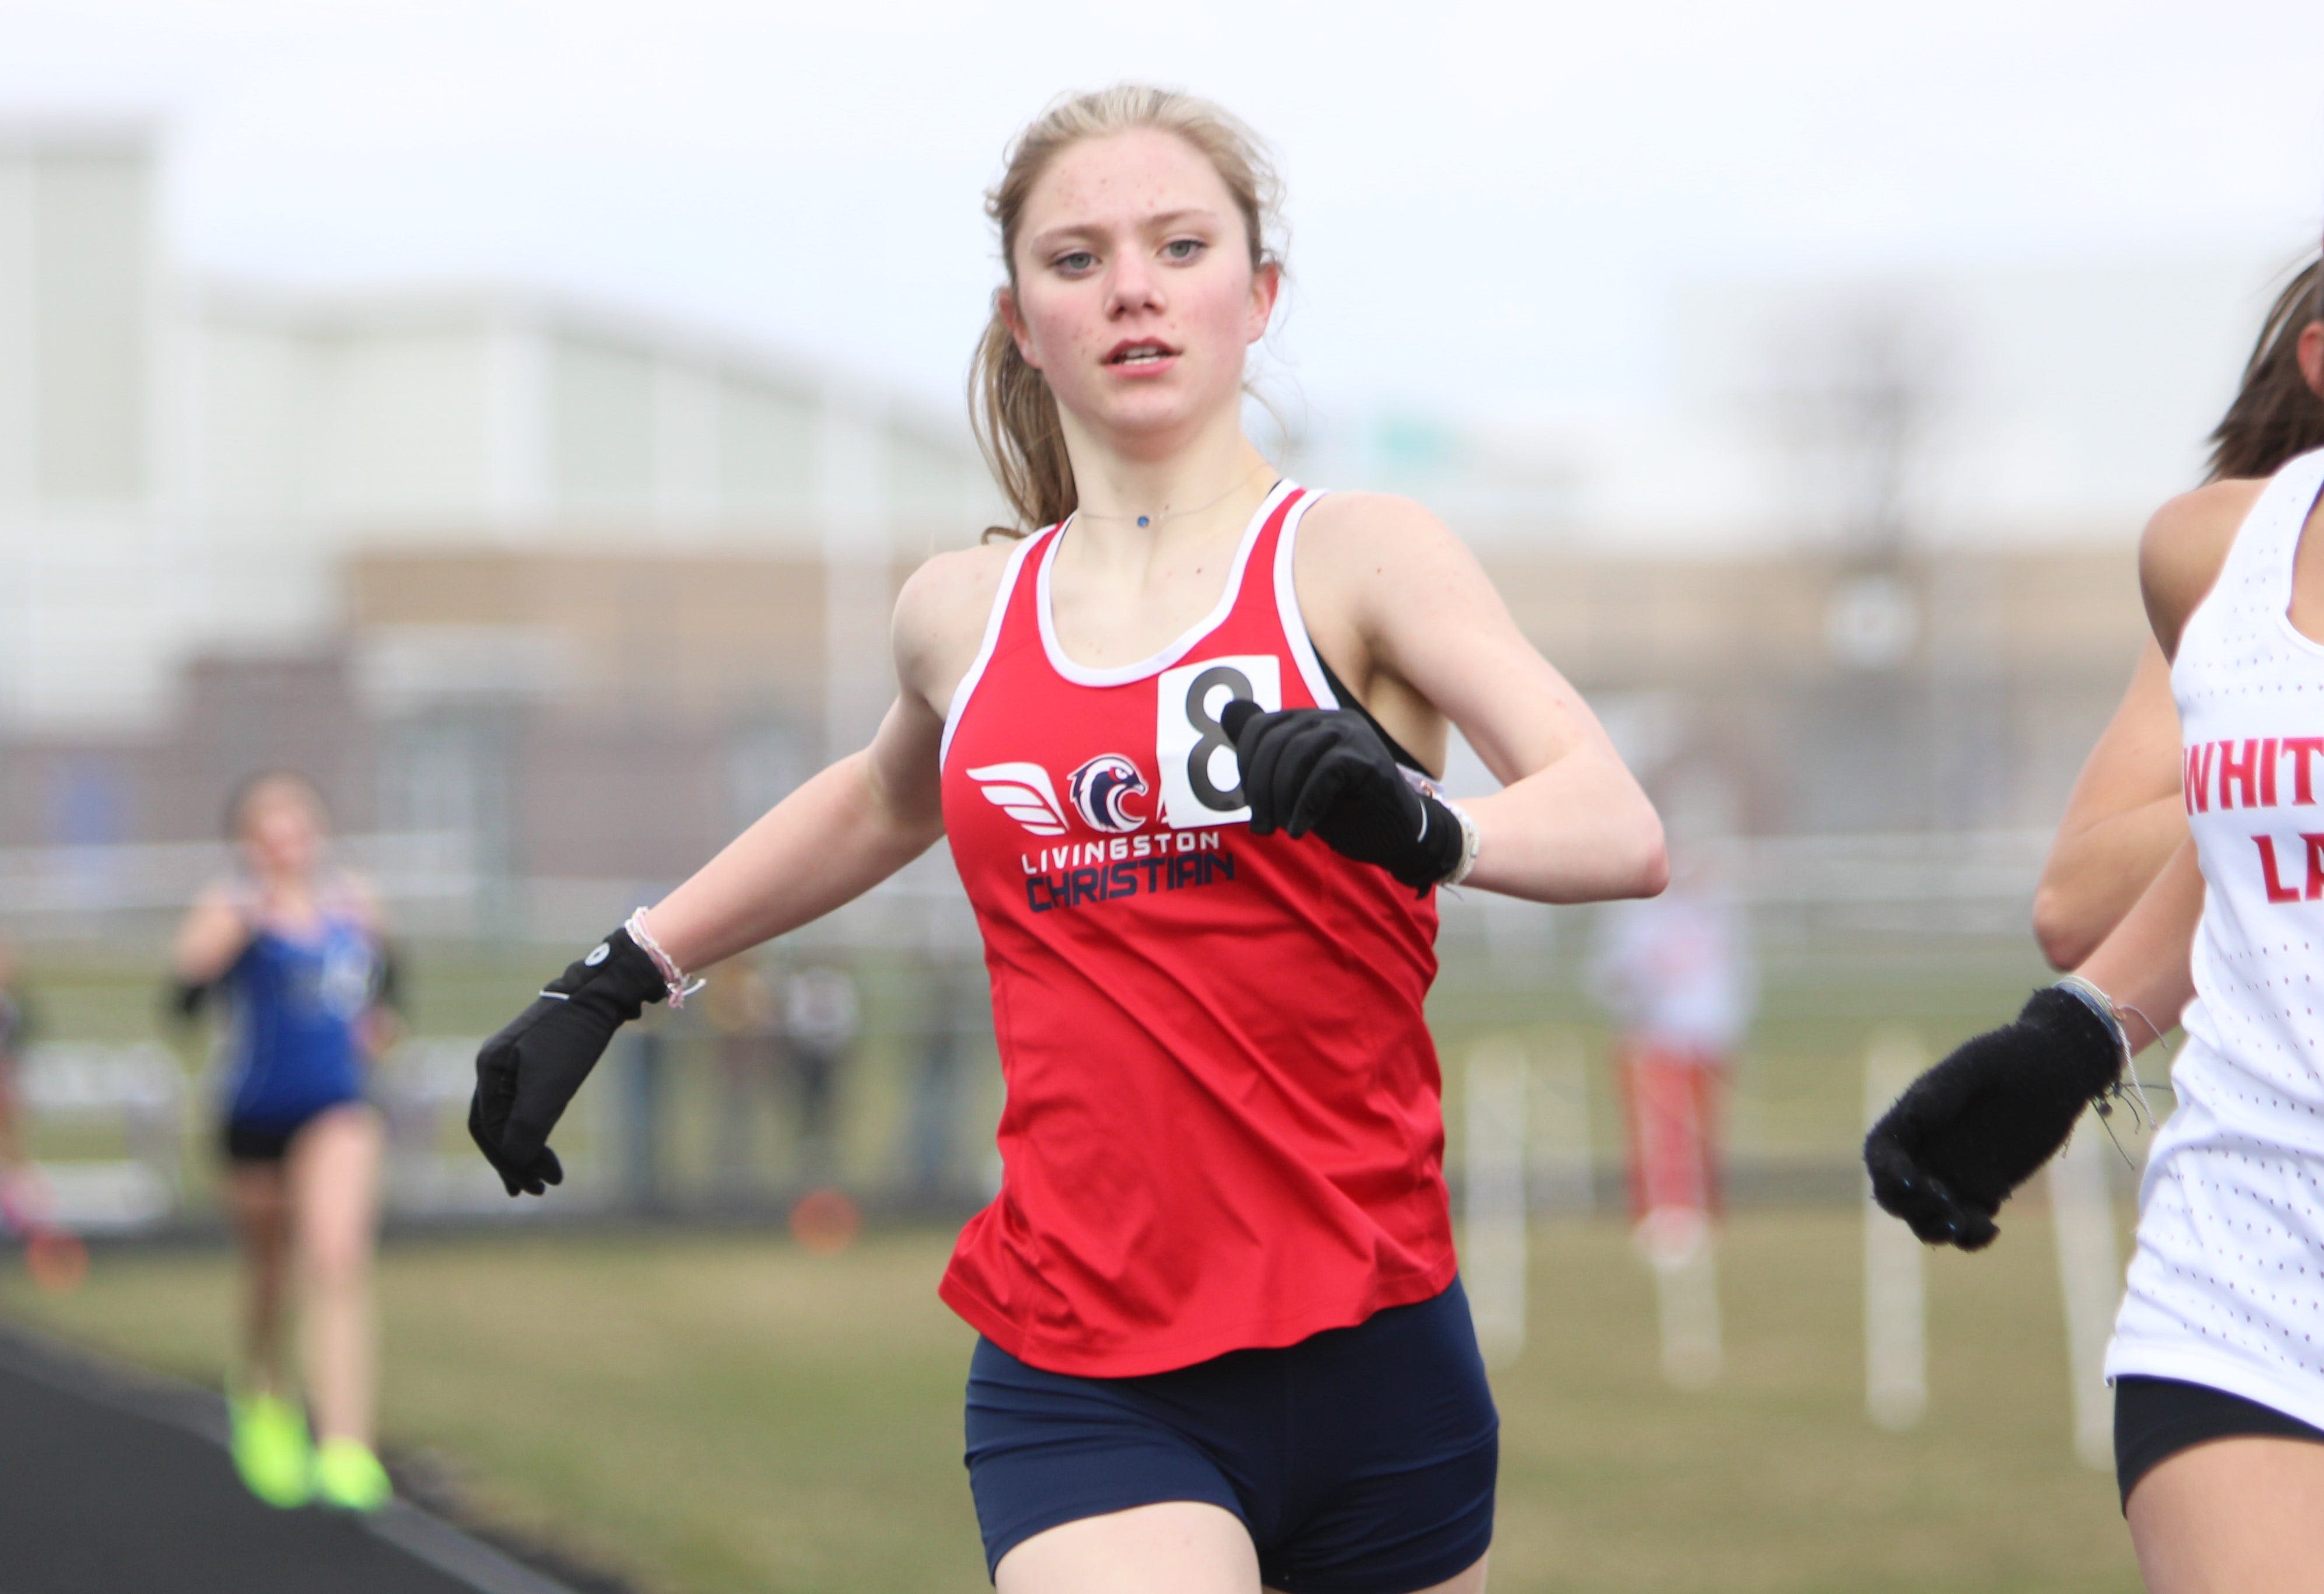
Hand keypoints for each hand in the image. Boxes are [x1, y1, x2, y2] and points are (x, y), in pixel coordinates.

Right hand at [470, 927, 664, 1195]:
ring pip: (509, 1115)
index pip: (488, 1130)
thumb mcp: (549, 1089)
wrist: (600, 993)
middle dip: (513, 1161)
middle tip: (533, 1191)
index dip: (509, 1163)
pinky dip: (533, 1127)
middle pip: (493, 1126)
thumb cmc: (572, 1040)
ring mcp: (513, 1061)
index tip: (535, 1186)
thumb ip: (527, 1128)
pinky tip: (542, 1144)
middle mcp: (493, 1065)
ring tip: (541, 1178)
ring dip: (523, 1148)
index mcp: (488, 1071)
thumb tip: (515, 1160)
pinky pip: (525, 1101)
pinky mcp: (536, 1058)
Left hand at [1220, 701, 1462, 892]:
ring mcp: (1354, 736)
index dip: (1246, 765)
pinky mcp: (1369, 760)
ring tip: (1280, 829)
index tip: (1252, 803)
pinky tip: (1300, 828)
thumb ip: (1267, 752)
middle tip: (1261, 825)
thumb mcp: (1296, 782)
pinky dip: (1305, 805)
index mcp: (1312, 722)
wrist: (1397, 836)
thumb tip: (1228, 711)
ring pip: (1298, 754)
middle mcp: (1333, 720)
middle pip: (1275, 740)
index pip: (1261, 727)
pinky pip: (1324, 773)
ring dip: (1281, 798)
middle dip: (1260, 787)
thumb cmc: (1345, 810)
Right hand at [1863, 986, 2122, 1248]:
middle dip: (1912, 1208)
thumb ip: (1946, 1087)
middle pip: (1896, 1196)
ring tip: (1964, 1223)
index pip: (1882, 1155)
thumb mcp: (1980, 1062)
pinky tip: (1992, 1230)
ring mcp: (1953, 1175)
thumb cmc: (2015, 1054)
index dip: (1889, 1173)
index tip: (1914, 1182)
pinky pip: (1968, 1225)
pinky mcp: (1986, 1192)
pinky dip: (1971, 1237)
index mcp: (1913, 1118)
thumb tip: (1914, 1116)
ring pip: (1928, 1217)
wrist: (2060, 1069)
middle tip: (1945, 1205)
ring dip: (1937, 1228)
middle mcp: (1926, 1151)